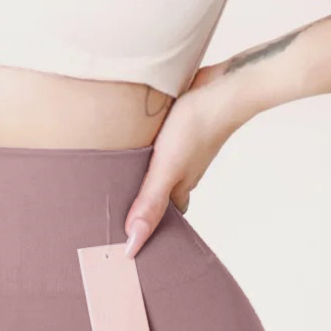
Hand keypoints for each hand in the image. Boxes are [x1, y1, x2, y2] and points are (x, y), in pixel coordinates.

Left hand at [123, 61, 257, 257]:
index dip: (145, 231)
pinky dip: (142, 154)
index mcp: (179, 189)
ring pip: (155, 172)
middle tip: (106, 218)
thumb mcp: (166, 170)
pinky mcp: (176, 130)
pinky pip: (156, 149)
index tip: (123, 244)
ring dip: (137, 178)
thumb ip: (150, 204)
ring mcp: (180, 151)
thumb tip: (133, 244)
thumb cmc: (197, 127)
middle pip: (157, 197)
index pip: (161, 220)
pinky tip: (127, 149)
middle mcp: (180, 173)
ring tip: (107, 187)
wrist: (223, 86)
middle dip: (137, 206)